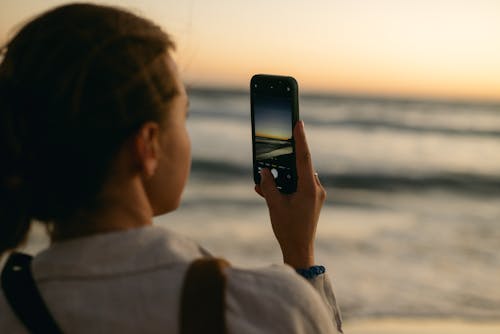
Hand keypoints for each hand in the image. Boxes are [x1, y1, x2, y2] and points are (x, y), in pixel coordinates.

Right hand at [255, 121, 325, 268]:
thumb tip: (264, 170)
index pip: (304, 157)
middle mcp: (315, 188)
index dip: (300, 139)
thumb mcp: (274, 204)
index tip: (298, 122)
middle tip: (275, 146)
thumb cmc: (288, 228)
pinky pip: (297, 186)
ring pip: (297, 176)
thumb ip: (268, 185)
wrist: (299, 250)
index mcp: (309, 188)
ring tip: (264, 176)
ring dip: (282, 175)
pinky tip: (267, 188)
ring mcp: (314, 194)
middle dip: (285, 159)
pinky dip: (284, 185)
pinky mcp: (311, 200)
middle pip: (300, 166)